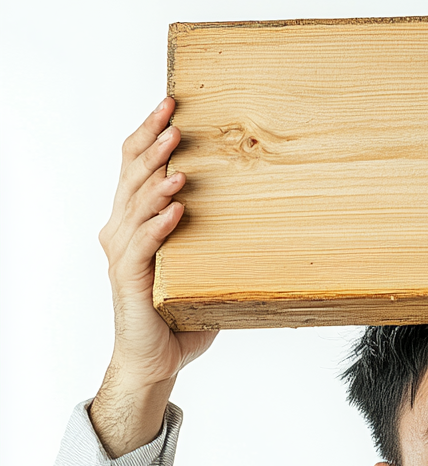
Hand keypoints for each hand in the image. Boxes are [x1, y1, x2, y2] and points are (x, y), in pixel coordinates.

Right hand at [91, 97, 216, 455]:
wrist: (156, 361)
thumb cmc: (178, 316)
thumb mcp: (202, 270)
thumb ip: (217, 243)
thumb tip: (266, 220)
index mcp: (136, 223)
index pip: (137, 167)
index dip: (150, 134)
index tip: (171, 104)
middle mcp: (123, 231)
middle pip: (132, 174)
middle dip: (153, 141)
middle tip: (173, 114)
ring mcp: (124, 254)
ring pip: (136, 203)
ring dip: (158, 177)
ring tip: (179, 157)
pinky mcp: (130, 279)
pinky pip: (143, 245)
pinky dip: (159, 223)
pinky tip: (177, 208)